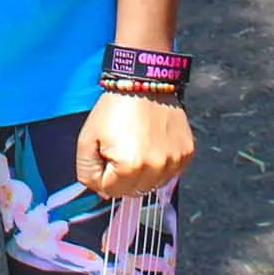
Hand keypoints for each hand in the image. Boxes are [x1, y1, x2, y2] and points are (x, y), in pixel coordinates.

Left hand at [77, 89, 191, 198]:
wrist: (143, 83)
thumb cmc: (114, 109)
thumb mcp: (87, 140)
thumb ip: (87, 172)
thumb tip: (101, 191)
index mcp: (129, 166)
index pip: (110, 192)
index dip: (103, 174)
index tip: (105, 155)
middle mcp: (156, 168)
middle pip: (133, 192)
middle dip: (122, 177)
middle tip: (120, 151)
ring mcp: (174, 161)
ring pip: (153, 185)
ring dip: (143, 173)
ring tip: (138, 147)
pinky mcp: (186, 153)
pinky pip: (170, 173)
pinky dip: (160, 165)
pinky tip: (153, 146)